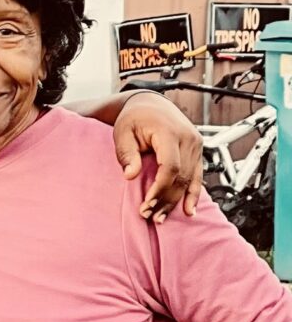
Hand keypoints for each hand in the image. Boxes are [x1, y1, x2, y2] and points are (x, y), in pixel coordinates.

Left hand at [114, 93, 205, 220]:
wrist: (151, 104)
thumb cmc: (134, 117)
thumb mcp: (123, 132)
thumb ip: (127, 154)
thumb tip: (130, 176)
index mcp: (170, 133)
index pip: (170, 167)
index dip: (160, 189)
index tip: (147, 205)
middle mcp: (188, 139)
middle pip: (182, 176)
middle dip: (166, 199)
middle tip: (150, 216)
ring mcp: (196, 145)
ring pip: (190, 179)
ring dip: (177, 201)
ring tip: (161, 218)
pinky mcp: (197, 151)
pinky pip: (198, 175)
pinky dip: (193, 193)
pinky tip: (189, 210)